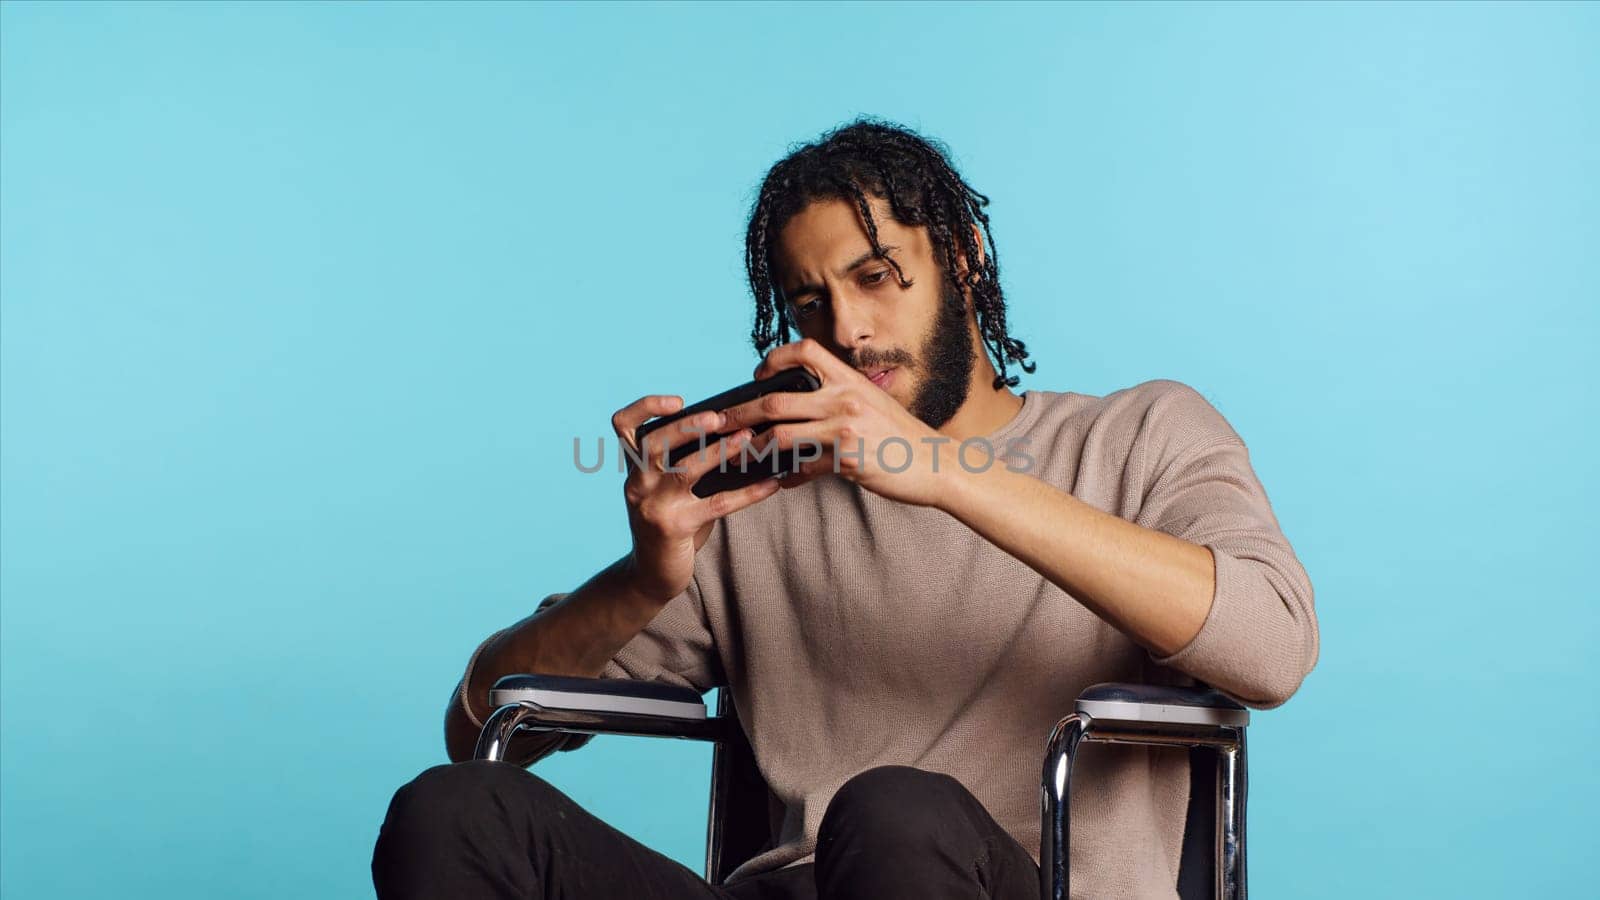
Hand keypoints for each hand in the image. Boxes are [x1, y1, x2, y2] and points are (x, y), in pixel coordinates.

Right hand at [611, 394, 781, 603]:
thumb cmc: (668, 522)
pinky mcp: (674, 528)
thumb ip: (686, 464)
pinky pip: (716, 504)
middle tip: (719, 417)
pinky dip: (747, 492)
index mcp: (634, 468)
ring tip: (748, 439)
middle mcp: (637, 483)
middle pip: (655, 443)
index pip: (624, 425)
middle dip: (688, 426)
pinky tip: (770, 484)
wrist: (651, 575)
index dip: (645, 407)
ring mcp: (653, 507)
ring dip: (720, 452)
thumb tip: (736, 433)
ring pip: (685, 470)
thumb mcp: (666, 490)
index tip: (677, 401)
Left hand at [719, 339, 950, 506]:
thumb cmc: (903, 436)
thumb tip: (803, 404)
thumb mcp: (873, 403)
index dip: (774, 358)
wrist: (937, 464)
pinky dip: (788, 476)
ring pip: (779, 436)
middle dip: (740, 414)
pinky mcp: (846, 460)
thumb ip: (841, 398)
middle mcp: (844, 399)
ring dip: (752, 449)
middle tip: (719, 424)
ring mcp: (844, 429)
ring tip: (739, 456)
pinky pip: (803, 468)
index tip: (757, 374)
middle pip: (775, 401)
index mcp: (849, 379)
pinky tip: (782, 480)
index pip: (805, 351)